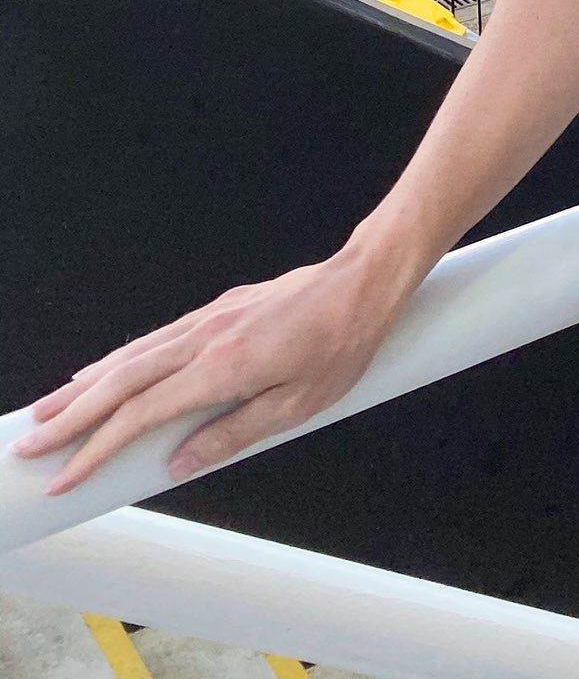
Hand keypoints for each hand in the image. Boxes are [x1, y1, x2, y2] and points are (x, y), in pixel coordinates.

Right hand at [8, 247, 418, 497]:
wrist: (366, 279)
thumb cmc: (343, 343)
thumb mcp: (298, 406)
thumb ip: (234, 436)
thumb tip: (178, 466)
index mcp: (223, 368)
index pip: (142, 415)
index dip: (97, 449)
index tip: (64, 478)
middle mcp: (206, 339)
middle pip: (122, 381)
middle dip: (71, 416)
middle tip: (27, 444)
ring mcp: (211, 319)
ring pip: (134, 355)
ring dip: (86, 385)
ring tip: (48, 411)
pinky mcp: (221, 309)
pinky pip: (157, 338)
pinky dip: (121, 358)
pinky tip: (105, 370)